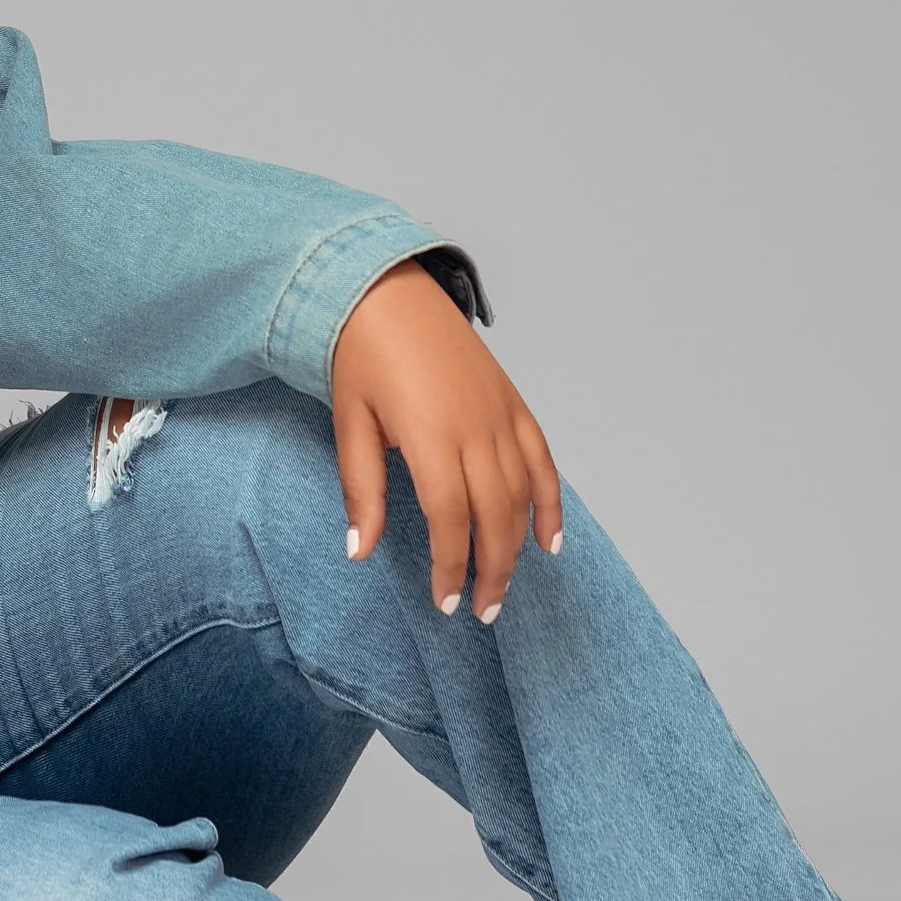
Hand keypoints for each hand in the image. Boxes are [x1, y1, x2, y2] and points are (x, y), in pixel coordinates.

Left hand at [331, 259, 562, 621]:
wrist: (386, 289)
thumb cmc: (361, 354)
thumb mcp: (349, 421)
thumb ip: (362, 489)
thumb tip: (360, 550)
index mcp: (430, 431)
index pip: (450, 517)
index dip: (451, 564)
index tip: (445, 601)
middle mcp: (475, 425)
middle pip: (495, 514)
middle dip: (491, 570)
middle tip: (481, 610)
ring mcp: (500, 412)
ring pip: (522, 493)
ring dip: (518, 546)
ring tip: (504, 586)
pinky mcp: (513, 402)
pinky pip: (542, 460)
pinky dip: (550, 503)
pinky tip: (548, 541)